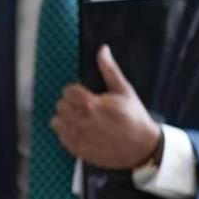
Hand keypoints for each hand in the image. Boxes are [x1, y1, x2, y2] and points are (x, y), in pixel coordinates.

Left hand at [50, 44, 159, 168]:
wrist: (141, 147)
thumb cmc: (134, 117)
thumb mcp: (124, 91)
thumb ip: (109, 70)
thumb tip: (102, 50)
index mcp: (92, 104)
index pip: (67, 91)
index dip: (75, 91)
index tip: (84, 95)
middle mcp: (81, 121)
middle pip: (60, 105)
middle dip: (70, 103)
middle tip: (84, 107)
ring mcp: (78, 136)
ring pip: (56, 121)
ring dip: (65, 118)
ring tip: (80, 118)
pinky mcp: (77, 149)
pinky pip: (60, 137)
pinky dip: (67, 133)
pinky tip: (81, 131)